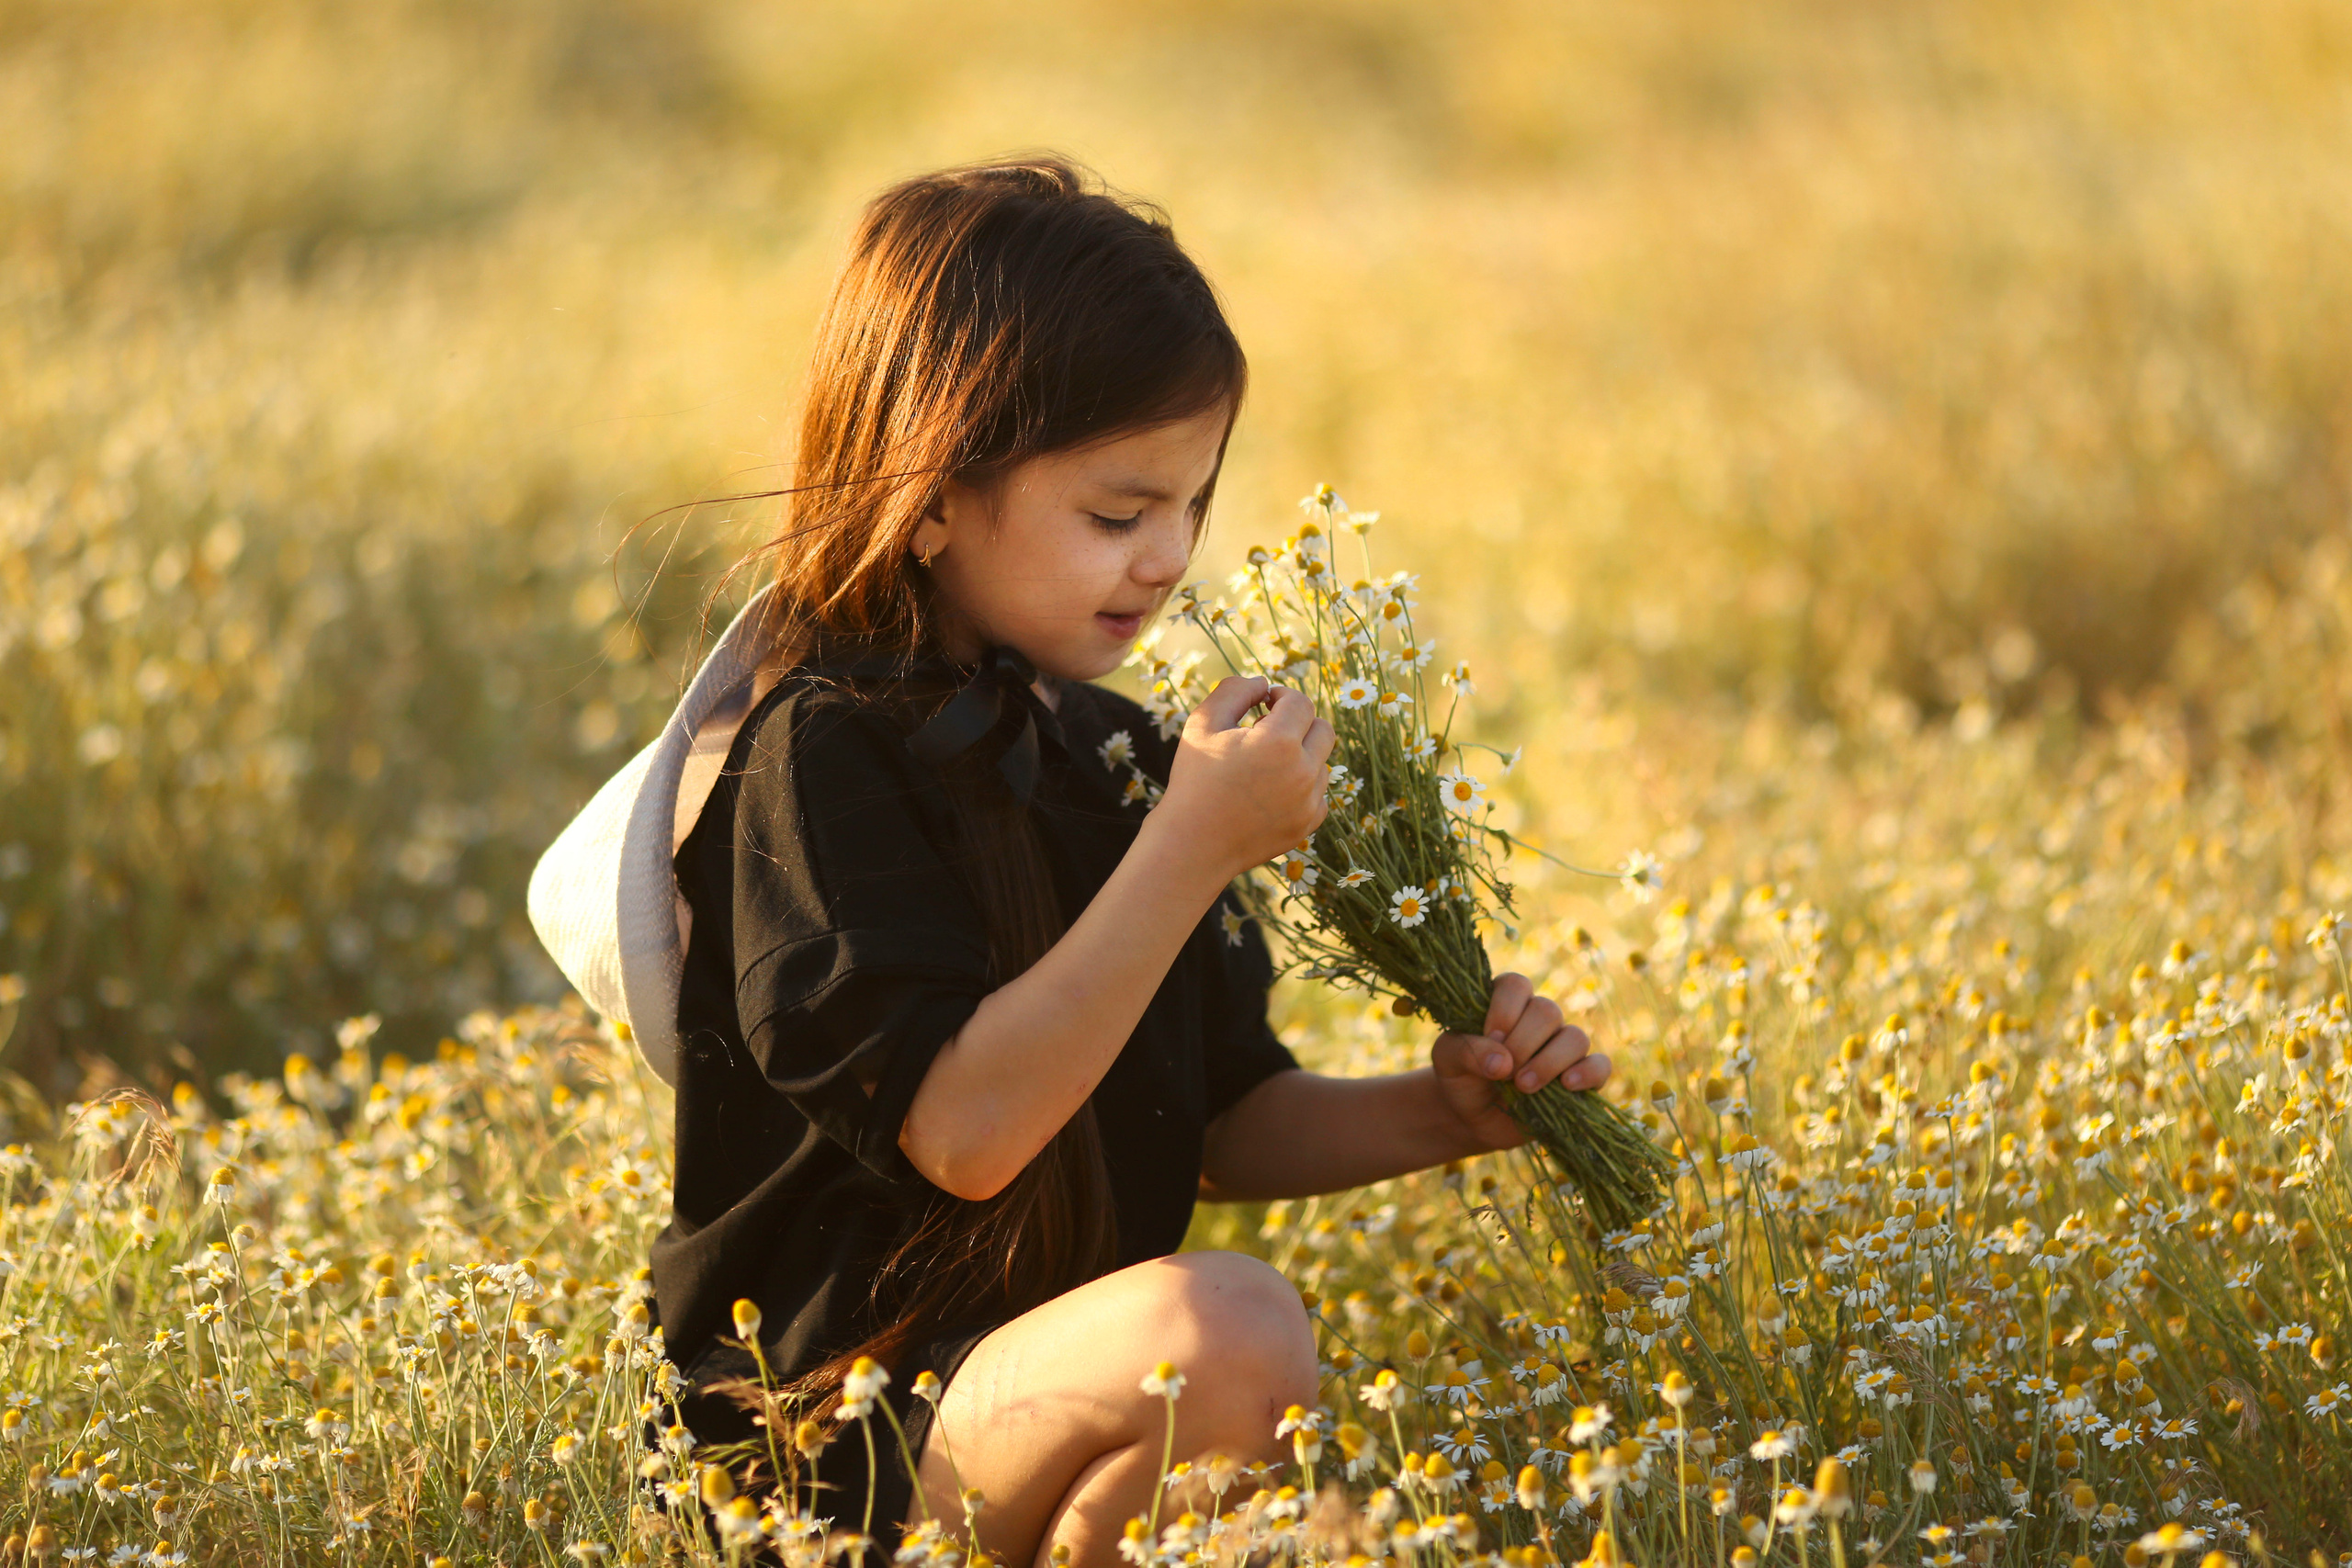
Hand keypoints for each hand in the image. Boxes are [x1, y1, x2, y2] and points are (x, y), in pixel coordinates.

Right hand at [1154, 675, 1334, 880]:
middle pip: (1323, 730)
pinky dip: (1301, 789)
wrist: (1192, 843)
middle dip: (1299, 723)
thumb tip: (1263, 682)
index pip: (1300, 702)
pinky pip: (1319, 795)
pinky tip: (1270, 792)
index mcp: (1280, 742)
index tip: (1264, 704)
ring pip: (1322, 763)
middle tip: (1267, 731)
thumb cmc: (1194, 779)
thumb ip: (1234, 691)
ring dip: (1300, 757)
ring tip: (1262, 767)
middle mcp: (1303, 772)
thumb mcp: (1203, 723)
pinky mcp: (1307, 825)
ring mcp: (1309, 802)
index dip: (1281, 697)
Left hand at [1430, 972, 1611, 1152]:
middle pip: (1547, 1011)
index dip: (1505, 1010)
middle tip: (1502, 1073)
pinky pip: (1600, 1065)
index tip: (1491, 1038)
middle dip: (1523, 1044)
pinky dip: (1588, 1073)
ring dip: (1548, 1063)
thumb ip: (1466, 1051)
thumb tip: (1502, 1063)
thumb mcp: (1446, 1061)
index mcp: (1505, 1003)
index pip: (1516, 985)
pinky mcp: (1581, 1076)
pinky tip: (1566, 1085)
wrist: (1472, 1117)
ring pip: (1575, 1037)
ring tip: (1523, 1087)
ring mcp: (1562, 1046)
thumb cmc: (1460, 1078)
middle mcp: (1538, 1019)